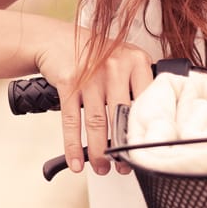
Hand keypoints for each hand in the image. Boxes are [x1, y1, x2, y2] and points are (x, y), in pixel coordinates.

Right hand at [34, 30, 153, 175]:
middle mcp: (115, 66)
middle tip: (123, 166)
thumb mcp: (123, 60)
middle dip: (122, 148)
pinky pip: (71, 120)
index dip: (145, 130)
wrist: (57, 40)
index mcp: (136, 61)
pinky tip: (76, 161)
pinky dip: (73, 146)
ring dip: (99, 151)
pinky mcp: (68, 81)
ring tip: (101, 167)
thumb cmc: (94, 55)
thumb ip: (137, 84)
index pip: (147, 101)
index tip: (145, 151)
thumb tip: (149, 125)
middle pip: (122, 116)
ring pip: (97, 122)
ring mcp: (91, 74)